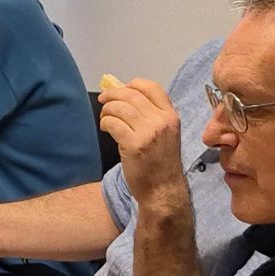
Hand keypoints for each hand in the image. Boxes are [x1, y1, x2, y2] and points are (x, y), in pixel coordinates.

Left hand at [98, 77, 184, 206]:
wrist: (163, 191)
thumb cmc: (161, 163)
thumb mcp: (165, 134)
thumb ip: (150, 116)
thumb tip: (124, 95)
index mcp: (171, 116)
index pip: (152, 87)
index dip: (132, 84)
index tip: (121, 89)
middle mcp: (161, 121)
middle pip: (132, 95)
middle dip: (113, 94)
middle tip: (103, 99)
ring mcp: (148, 133)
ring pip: (120, 107)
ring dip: (107, 109)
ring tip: (105, 116)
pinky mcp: (133, 145)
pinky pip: (113, 123)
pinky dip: (105, 122)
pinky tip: (105, 128)